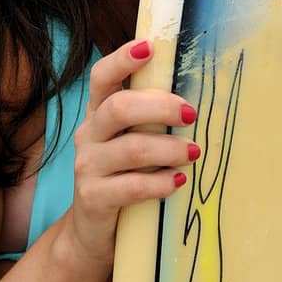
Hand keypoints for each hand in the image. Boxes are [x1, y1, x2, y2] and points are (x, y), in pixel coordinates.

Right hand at [63, 39, 200, 267]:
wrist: (91, 233)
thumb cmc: (122, 177)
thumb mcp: (129, 141)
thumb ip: (148, 119)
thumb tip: (194, 95)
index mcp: (98, 113)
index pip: (102, 77)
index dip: (123, 59)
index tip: (150, 47)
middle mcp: (88, 134)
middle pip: (119, 108)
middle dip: (160, 106)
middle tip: (191, 114)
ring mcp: (87, 167)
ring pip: (130, 148)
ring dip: (169, 148)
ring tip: (194, 152)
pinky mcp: (93, 199)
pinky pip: (131, 186)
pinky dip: (160, 183)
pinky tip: (178, 181)